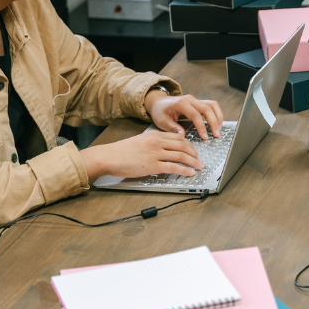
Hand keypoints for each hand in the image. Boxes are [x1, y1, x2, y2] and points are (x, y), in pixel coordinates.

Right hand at [80, 129, 202, 181]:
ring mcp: (155, 153)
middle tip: (200, 160)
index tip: (194, 151)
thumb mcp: (140, 141)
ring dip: (193, 162)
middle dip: (194, 153)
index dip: (189, 145)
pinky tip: (190, 173)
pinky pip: (173, 167)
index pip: (178, 138)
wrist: (109, 156)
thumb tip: (164, 150)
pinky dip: (184, 170)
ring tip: (199, 167)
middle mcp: (157, 142)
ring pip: (181, 156)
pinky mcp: (153, 165)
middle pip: (183, 146)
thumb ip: (153, 143)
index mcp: (154, 135)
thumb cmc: (121, 151)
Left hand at [146, 91, 223, 139]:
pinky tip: (217, 122)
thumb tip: (183, 135)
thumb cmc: (160, 112)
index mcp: (181, 103)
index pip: (195, 115)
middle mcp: (190, 99)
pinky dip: (216, 113)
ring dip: (218, 116)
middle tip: (216, 135)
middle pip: (207, 109)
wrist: (158, 102)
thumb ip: (173, 128)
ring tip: (218, 129)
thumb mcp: (162, 121)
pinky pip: (211, 105)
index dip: (201, 126)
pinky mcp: (198, 102)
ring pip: (212, 105)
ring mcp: (195, 99)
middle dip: (213, 122)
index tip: (205, 137)